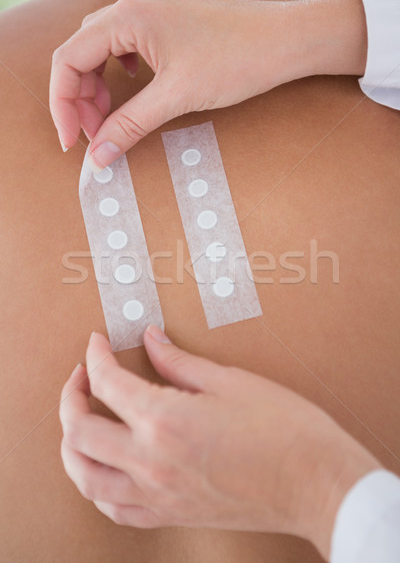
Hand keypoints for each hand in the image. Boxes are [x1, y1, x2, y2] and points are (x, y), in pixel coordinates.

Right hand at [49, 0, 365, 169]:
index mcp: (129, 16)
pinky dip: (119, 73)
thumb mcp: (177, 97)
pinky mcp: (168, 22)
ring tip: (110, 118)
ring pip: (102, 49)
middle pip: (81, 53)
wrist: (286, 40)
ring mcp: (152, 11)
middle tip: (94, 136)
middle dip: (80, 98)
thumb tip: (99, 155)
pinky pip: (126, 46)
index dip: (64, 104)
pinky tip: (133, 88)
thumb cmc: (239, 58)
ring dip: (99, 87)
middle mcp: (134, 7)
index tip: (73, 142)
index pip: (69, 58)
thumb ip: (131, 125)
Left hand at [59, 326, 379, 559]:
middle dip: (70, 397)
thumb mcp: (229, 381)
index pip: (108, 383)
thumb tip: (152, 341)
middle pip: (79, 431)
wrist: (315, 482)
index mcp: (165, 421)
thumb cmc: (283, 429)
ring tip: (80, 422)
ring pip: (86, 477)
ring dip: (72, 446)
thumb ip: (179, 362)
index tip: (98, 343)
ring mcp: (158, 494)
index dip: (96, 356)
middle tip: (82, 376)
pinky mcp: (171, 514)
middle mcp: (151, 462)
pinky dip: (97, 485)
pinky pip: (115, 508)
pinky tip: (105, 468)